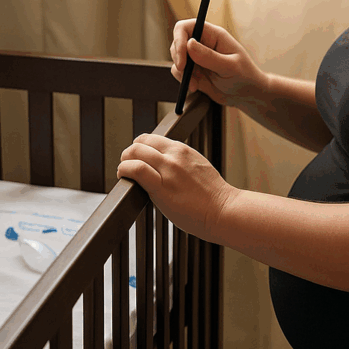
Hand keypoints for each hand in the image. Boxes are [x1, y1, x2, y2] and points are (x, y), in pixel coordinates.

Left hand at [117, 133, 236, 242]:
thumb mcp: (197, 166)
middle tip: (128, 166)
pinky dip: (125, 170)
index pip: (152, 139)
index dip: (140, 147)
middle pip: (140, 143)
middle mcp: (175, 155)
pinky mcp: (162, 187)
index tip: (138, 158)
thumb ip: (180, 162)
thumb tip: (164, 165)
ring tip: (125, 173)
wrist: (223, 210)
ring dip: (125, 162)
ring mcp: (168, 170)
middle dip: (129, 154)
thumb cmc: (212, 195)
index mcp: (183, 150)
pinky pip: (137, 170)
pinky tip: (124, 177)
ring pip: (135, 152)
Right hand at [170, 20, 266, 106]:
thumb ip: (209, 56)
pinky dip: (183, 80)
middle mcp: (203, 43)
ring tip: (195, 84)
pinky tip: (195, 87)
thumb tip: (189, 43)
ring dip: (182, 72)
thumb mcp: (230, 67)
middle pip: (178, 41)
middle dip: (178, 57)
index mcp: (214, 35)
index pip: (187, 27)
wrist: (246, 95)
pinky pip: (179, 71)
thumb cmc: (244, 77)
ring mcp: (197, 57)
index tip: (181, 58)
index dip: (179, 39)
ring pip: (177, 57)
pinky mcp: (194, 70)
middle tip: (185, 72)